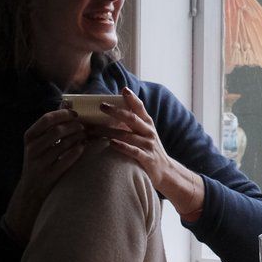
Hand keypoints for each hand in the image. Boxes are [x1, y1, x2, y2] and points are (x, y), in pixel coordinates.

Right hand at [4, 108, 87, 242]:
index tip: (75, 115)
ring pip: (63, 145)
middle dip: (74, 127)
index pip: (46, 119)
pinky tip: (82, 148)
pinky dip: (77, 151)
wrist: (31, 189)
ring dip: (78, 138)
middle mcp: (32, 149)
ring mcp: (39, 163)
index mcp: (29, 137)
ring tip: (84, 136)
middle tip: (83, 127)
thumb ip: (52, 124)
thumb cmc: (39, 160)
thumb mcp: (39, 142)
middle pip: (57, 131)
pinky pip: (66, 160)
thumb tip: (68, 103)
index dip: (63, 115)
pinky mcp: (49, 175)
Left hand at [102, 88, 205, 217]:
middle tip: (102, 106)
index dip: (132, 98)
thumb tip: (114, 110)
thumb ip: (134, 123)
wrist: (166, 171)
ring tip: (95, 129)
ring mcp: (148, 145)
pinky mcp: (147, 158)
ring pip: (128, 136)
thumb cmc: (150, 149)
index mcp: (148, 124)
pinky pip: (133, 151)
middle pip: (132, 119)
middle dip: (116, 111)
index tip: (124, 89)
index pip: (140, 108)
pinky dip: (122, 147)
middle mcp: (149, 132)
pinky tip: (111, 144)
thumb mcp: (145, 133)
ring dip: (110, 131)